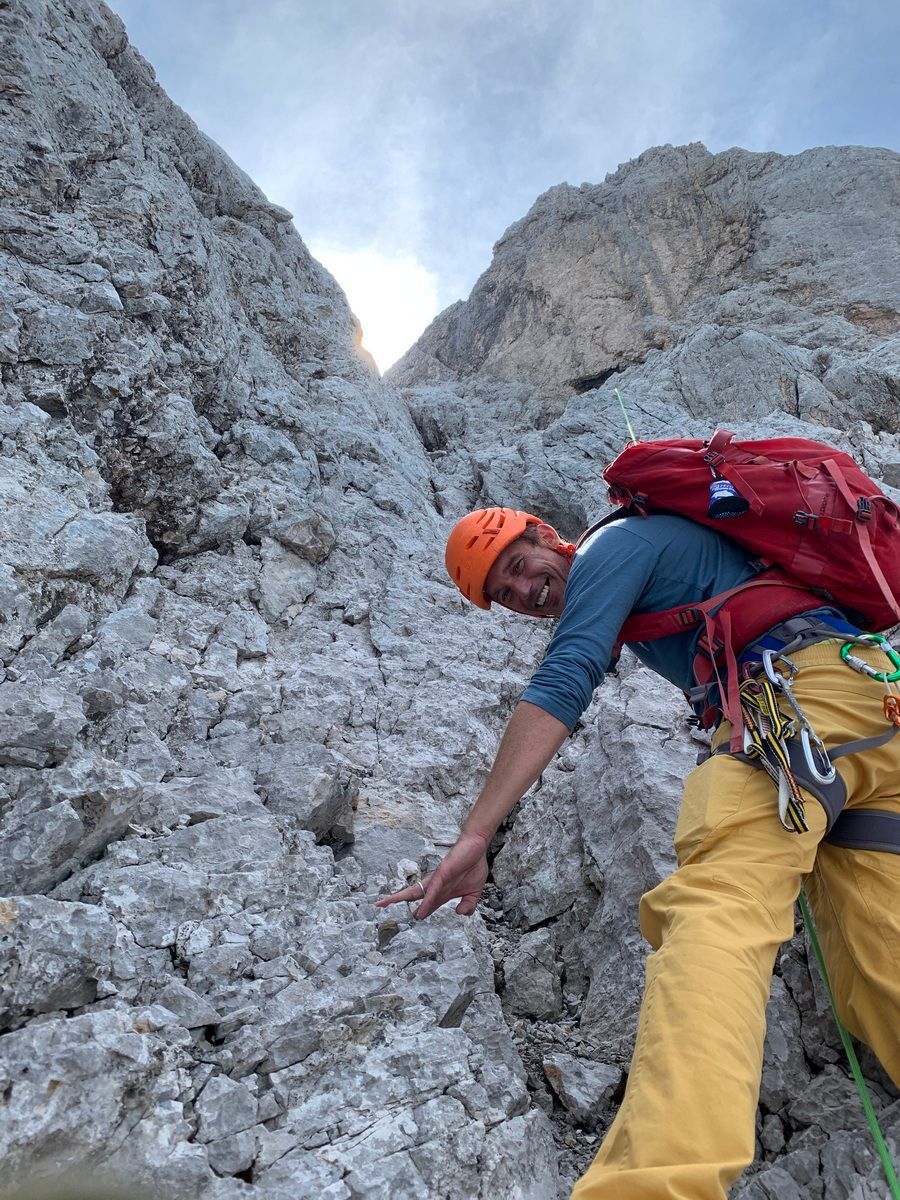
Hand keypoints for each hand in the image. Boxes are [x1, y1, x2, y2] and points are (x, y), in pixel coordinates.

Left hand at [374, 831, 489, 919]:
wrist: (477, 847)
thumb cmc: (473, 866)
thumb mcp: (473, 893)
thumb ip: (468, 905)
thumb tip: (460, 913)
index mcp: (442, 890)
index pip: (427, 902)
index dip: (421, 910)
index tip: (415, 917)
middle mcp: (435, 885)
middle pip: (412, 894)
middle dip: (396, 899)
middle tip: (380, 904)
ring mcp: (437, 879)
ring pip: (415, 891)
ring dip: (400, 897)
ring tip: (386, 903)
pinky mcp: (442, 874)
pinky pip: (432, 890)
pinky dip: (426, 901)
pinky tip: (420, 909)